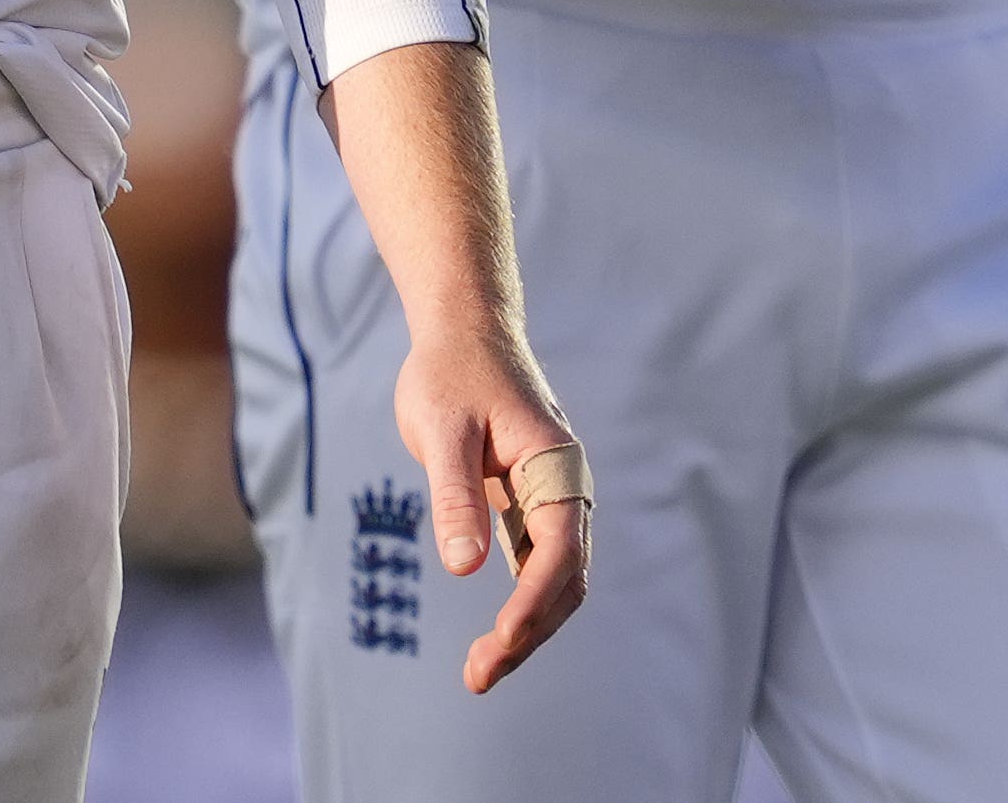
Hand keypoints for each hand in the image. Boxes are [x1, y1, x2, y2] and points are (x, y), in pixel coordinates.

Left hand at [388, 325, 590, 692]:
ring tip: (481, 670)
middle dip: (529, 632)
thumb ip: (455, 495)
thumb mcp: (442, 428)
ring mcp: (550, 499)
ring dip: (527, 627)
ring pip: (553, 580)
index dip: (533, 602)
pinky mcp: (527, 505)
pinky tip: (497, 636)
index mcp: (555, 467)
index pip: (558, 552)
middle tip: (479, 675)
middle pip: (563, 579)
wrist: (463, 331)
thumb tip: (465, 569)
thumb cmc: (450, 372)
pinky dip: (521, 602)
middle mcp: (564, 488)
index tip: (502, 638)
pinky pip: (536, 565)